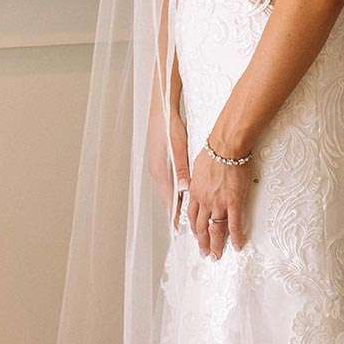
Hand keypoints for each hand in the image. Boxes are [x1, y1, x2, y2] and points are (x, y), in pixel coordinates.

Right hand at [148, 101, 190, 225]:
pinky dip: (175, 192)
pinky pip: (168, 183)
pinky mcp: (160, 164)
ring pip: (169, 192)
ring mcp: (158, 170)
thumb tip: (185, 190)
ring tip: (185, 217)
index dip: (176, 218)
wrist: (161, 112)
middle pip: (170, 200)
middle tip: (186, 229)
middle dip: (177, 214)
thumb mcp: (179, 149)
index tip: (181, 231)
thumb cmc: (170, 128)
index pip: (170, 202)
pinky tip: (182, 194)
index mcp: (162, 173)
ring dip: (177, 204)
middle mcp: (158, 174)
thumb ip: (182, 171)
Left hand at [186, 146, 253, 258]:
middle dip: (202, 242)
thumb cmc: (214, 151)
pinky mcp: (233, 202)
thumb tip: (199, 180)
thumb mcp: (198, 166)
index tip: (196, 236)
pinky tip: (238, 246)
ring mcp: (218, 203)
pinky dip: (236, 237)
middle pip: (201, 227)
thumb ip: (198, 178)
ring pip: (215, 229)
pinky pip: (234, 224)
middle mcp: (204, 201)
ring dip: (216, 244)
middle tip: (205, 253)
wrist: (226, 146)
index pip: (192, 215)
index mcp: (195, 191)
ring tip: (217, 256)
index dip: (193, 228)